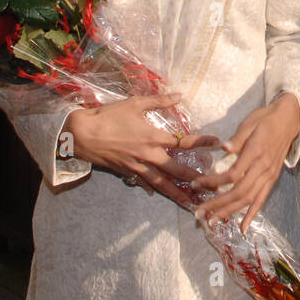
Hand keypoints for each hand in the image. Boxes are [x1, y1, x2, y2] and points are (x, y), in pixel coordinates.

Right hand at [63, 95, 218, 208]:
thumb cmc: (108, 116)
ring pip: (161, 184)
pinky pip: (143, 183)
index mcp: (153, 137)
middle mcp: (148, 156)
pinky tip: (159, 195)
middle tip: (211, 188)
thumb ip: (159, 101)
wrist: (81, 134)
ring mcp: (137, 167)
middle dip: (195, 179)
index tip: (217, 143)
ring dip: (178, 194)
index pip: (183, 142)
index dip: (202, 142)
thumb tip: (180, 95)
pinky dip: (152, 189)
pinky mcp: (126, 173)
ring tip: (192, 204)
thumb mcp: (135, 104)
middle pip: (176, 170)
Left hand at [191, 92, 299, 233]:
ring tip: (213, 220)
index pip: (232, 175)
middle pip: (238, 192)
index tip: (196, 184)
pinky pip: (262, 199)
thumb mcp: (249, 123)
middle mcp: (263, 167)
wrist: (288, 120)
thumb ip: (237, 138)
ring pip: (248, 199)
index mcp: (255, 152)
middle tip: (199, 212)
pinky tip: (243, 227)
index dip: (213, 182)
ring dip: (230, 212)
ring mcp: (269, 175)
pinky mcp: (272, 179)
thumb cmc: (264, 119)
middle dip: (217, 204)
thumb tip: (223, 147)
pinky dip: (252, 214)